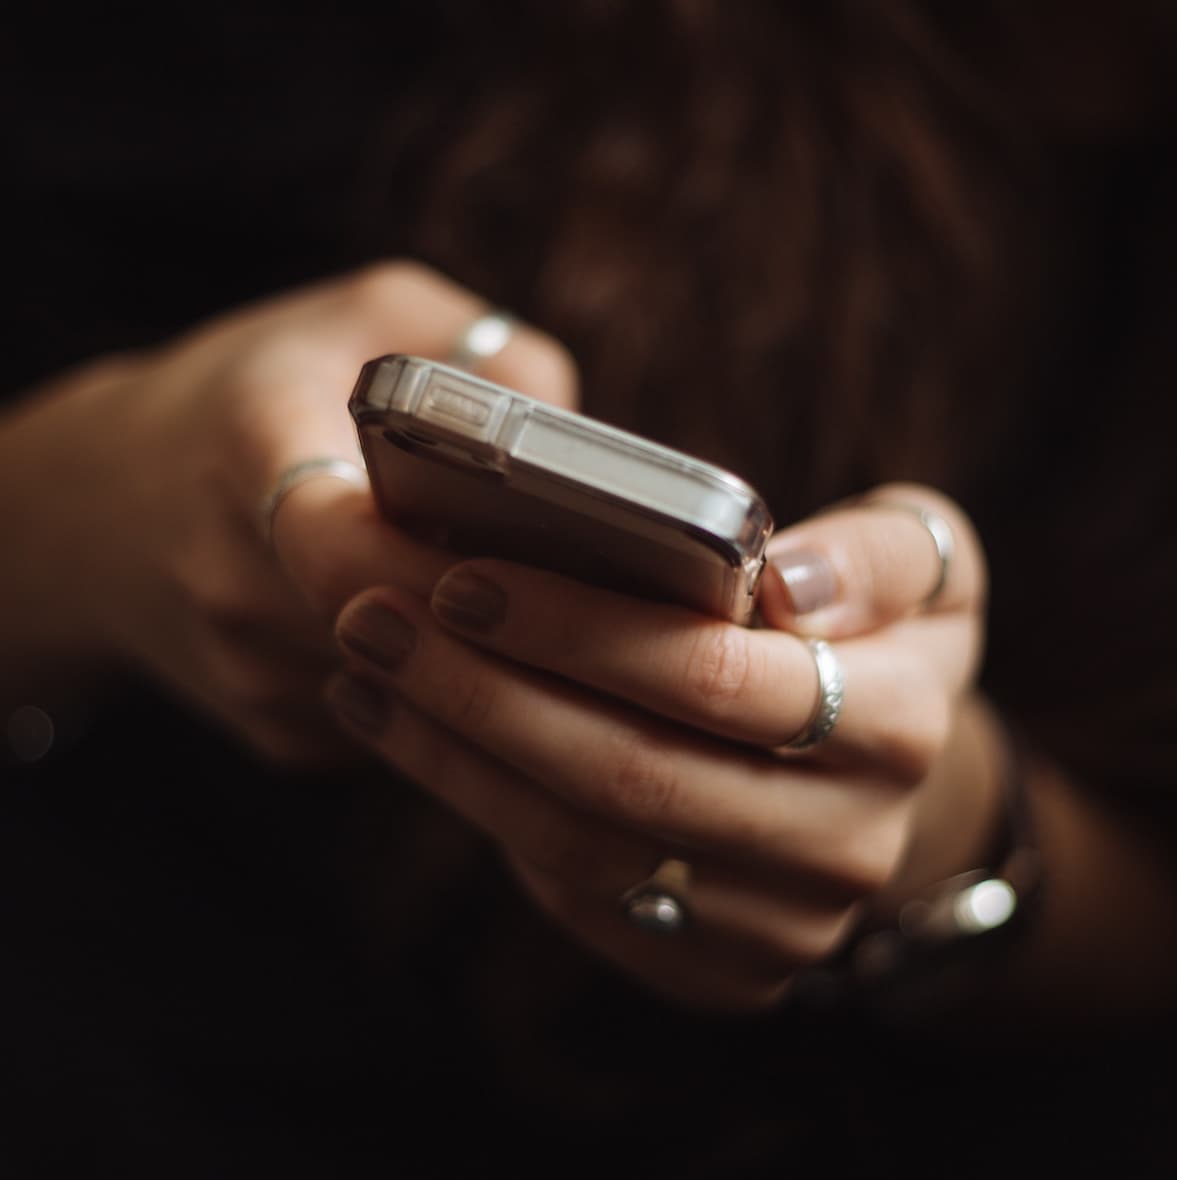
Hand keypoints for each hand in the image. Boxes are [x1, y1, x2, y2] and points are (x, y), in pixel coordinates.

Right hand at [0, 262, 576, 764]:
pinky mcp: (274, 729)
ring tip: (532, 605)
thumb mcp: (360, 315)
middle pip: (400, 631)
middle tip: (583, 586)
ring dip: (479, 655)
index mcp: (249, 453)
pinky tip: (454, 633)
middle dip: (496, 614)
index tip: (530, 549)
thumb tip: (576, 440)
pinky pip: (393, 721)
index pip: (348, 543)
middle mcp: (233, 579)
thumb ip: (477, 348)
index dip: (449, 561)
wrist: (103, 507)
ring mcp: (249, 673)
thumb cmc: (250, 395)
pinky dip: (439, 684)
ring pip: (412, 689)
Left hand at [327, 484, 994, 1009]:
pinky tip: (411, 735)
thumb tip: (785, 582)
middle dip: (483, 694)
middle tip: (375, 619)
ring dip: (455, 756)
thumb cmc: (875, 639)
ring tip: (367, 672)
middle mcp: (846, 844)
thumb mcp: (922, 564)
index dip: (581, 631)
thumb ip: (875, 554)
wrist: (883, 781)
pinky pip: (577, 895)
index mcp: (899, 725)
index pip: (716, 678)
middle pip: (630, 775)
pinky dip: (480, 809)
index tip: (463, 577)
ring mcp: (779, 925)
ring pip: (585, 846)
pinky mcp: (716, 970)